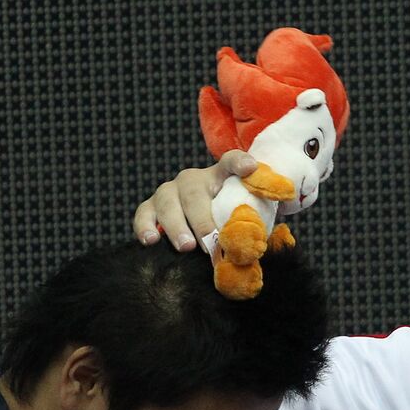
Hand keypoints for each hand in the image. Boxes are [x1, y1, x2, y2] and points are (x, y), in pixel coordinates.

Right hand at [132, 150, 257, 250]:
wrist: (202, 228)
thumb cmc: (228, 221)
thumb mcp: (245, 218)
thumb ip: (256, 224)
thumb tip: (266, 243)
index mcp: (220, 177)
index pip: (231, 163)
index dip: (240, 163)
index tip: (251, 168)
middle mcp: (192, 181)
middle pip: (193, 192)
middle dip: (202, 219)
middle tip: (210, 241)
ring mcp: (168, 192)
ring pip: (167, 203)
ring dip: (176, 226)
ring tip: (186, 246)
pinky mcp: (150, 207)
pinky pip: (143, 214)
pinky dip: (145, 227)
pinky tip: (151, 241)